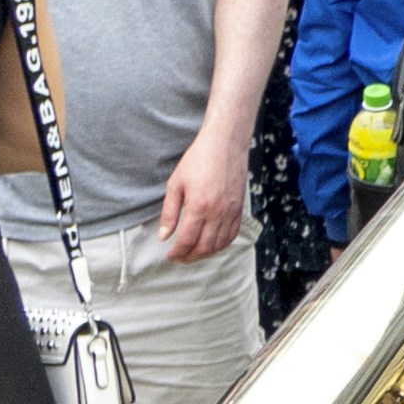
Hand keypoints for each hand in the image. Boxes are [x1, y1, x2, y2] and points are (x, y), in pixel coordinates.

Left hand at [156, 136, 247, 262]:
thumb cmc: (198, 160)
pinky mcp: (239, 208)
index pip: (187, 240)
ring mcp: (231, 211)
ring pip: (220, 244)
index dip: (176, 252)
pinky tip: (212, 245)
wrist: (225, 145)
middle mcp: (218, 212)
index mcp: (199, 207)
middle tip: (179, 258)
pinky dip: (222, 244)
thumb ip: (170, 213)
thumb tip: (164, 236)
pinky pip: (233, 234)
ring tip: (193, 254)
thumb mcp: (175, 184)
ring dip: (206, 254)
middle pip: (205, 247)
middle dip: (190, 257)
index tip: (169, 256)